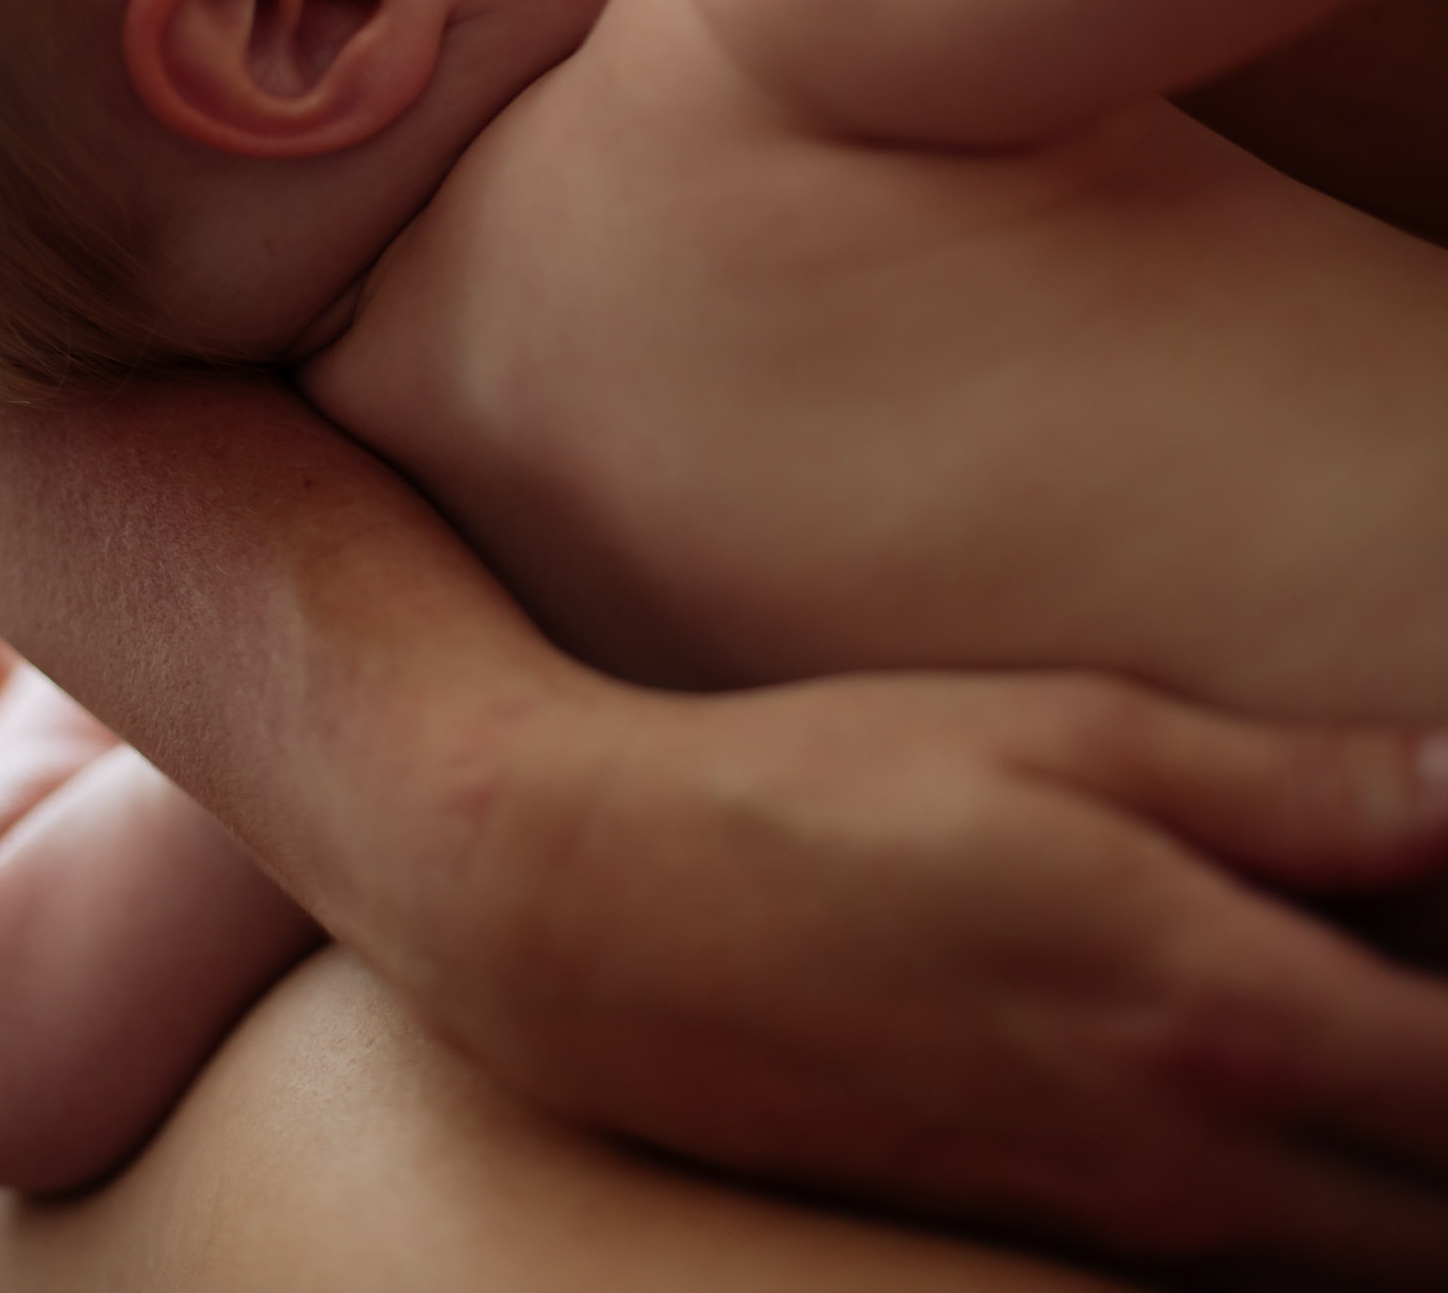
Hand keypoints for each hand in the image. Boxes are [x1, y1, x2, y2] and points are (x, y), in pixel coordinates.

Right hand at [407, 668, 1447, 1286]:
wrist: (609, 920)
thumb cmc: (838, 786)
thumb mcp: (1068, 734)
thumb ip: (1293, 790)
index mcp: (1224, 1010)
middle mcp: (1196, 1157)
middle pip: (1444, 1222)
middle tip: (1430, 1001)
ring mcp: (1117, 1224)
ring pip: (1356, 1262)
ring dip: (1409, 1181)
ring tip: (1384, 1045)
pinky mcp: (1043, 1241)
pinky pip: (1243, 1269)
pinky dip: (1311, 1211)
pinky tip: (1274, 1095)